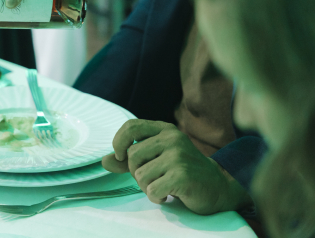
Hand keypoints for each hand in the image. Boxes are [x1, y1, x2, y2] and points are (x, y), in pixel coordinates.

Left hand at [102, 119, 251, 214]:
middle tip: (152, 179)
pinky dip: (155, 197)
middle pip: (132, 155)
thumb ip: (129, 160)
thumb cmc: (182, 172)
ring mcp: (178, 156)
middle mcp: (172, 139)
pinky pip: (152, 190)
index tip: (121, 156)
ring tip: (161, 187)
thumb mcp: (156, 159)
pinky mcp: (182, 175)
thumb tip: (104, 160)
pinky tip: (167, 196)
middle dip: (135, 173)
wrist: (218, 187)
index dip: (119, 141)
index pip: (131, 126)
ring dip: (146, 188)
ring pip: (140, 175)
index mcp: (164, 130)